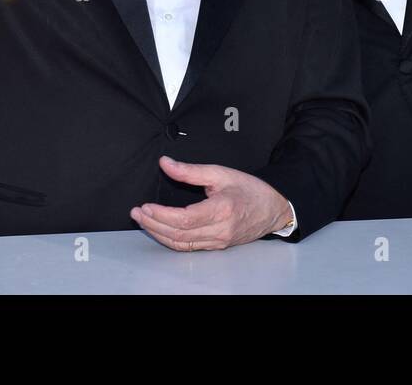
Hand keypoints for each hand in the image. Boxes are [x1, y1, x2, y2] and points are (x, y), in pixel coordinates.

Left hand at [130, 156, 292, 250]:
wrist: (274, 208)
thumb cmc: (250, 189)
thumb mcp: (220, 172)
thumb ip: (190, 171)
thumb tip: (166, 163)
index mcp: (222, 210)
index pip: (184, 219)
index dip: (161, 215)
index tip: (145, 206)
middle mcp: (220, 230)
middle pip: (179, 234)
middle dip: (153, 224)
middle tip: (137, 213)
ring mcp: (219, 241)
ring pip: (182, 244)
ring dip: (159, 234)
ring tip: (143, 221)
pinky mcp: (217, 246)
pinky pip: (189, 247)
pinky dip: (171, 240)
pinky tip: (160, 230)